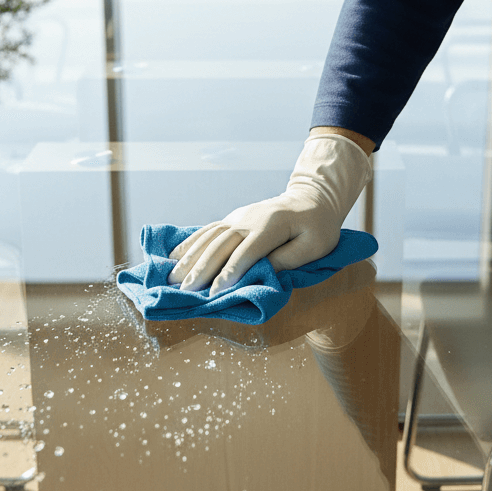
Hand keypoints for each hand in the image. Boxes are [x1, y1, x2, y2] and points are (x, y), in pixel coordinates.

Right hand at [167, 133, 372, 295]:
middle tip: (186, 291)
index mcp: (271, 226)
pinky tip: (173, 257)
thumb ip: (289, 259)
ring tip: (173, 279)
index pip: (247, 251)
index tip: (216, 292)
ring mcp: (238, 217)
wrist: (311, 198)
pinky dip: (189, 244)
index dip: (231, 272)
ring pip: (209, 238)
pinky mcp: (232, 218)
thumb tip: (261, 273)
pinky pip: (206, 231)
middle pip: (221, 245)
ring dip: (189, 258)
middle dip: (202, 269)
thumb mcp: (315, 245)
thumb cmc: (317, 227)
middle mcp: (249, 218)